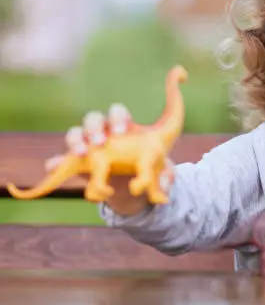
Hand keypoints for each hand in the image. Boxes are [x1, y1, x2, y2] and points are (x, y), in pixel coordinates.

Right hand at [44, 103, 175, 215]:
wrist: (134, 189)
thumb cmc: (149, 170)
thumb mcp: (163, 172)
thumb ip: (166, 180)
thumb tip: (162, 196)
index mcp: (125, 127)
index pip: (118, 112)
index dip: (118, 117)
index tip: (121, 131)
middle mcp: (104, 133)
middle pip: (93, 119)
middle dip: (95, 128)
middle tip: (101, 142)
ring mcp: (88, 147)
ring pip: (75, 134)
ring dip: (76, 141)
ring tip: (82, 153)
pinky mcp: (77, 164)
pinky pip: (61, 161)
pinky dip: (56, 162)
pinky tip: (53, 166)